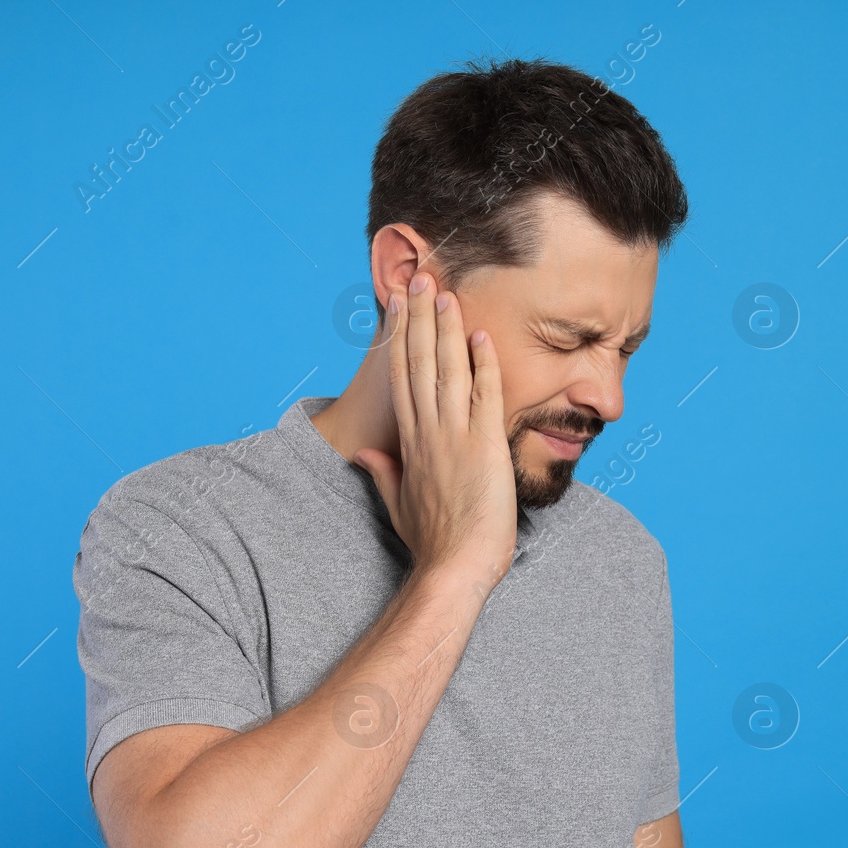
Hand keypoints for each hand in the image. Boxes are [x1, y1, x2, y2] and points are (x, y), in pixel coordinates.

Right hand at [351, 271, 516, 589]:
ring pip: (446, 371)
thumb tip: (364, 455)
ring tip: (444, 293)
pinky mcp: (483, 446)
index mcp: (409, 443)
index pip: (402, 379)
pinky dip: (482, 364)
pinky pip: (484, 396)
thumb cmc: (433, 544)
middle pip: (418, 363)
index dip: (401, 339)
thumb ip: (382, 474)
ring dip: (446, 329)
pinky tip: (480, 335)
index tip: (400, 307)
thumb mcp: (399, 505)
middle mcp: (427, 432)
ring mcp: (453, 437)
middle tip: (419, 279)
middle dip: (419, 318)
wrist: (454, 568)